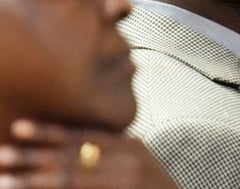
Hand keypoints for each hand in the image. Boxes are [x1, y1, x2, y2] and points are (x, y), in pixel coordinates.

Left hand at [0, 120, 177, 188]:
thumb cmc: (152, 186)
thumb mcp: (137, 160)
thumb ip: (112, 149)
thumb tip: (68, 143)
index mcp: (131, 146)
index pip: (85, 135)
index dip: (50, 131)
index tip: (19, 127)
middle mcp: (129, 162)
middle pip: (74, 157)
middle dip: (34, 156)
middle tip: (2, 153)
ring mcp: (125, 183)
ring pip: (71, 182)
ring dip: (34, 182)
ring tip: (5, 180)